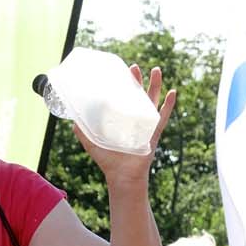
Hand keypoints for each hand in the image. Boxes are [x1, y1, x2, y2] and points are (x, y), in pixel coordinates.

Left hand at [72, 64, 176, 179]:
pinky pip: (163, 117)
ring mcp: (146, 125)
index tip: (120, 72)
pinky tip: (172, 92)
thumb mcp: (93, 144)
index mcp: (122, 120)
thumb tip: (73, 120)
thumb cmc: (109, 162)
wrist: (122, 178)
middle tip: (134, 67)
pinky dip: (168, 105)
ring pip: (152, 101)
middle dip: (137, 81)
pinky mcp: (153, 133)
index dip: (122, 86)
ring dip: (156, 85)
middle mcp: (135, 120)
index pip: (123, 98)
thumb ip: (84, 133)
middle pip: (138, 95)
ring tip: (157, 70)